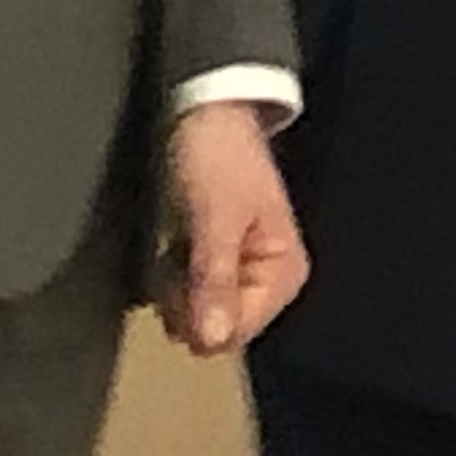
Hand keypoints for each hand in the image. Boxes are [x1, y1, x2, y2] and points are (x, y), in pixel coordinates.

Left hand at [157, 101, 309, 355]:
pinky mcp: (217, 265)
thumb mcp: (214, 219)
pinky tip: (172, 249)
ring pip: (196, 316)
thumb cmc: (217, 160)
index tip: (180, 276)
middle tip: (175, 258)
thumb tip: (210, 342)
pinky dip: (171, 279)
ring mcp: (242, 275)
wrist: (205, 113)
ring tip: (174, 248)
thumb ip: (213, 281)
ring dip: (174, 289)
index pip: (234, 333)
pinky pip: (187, 297)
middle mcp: (269, 282)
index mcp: (284, 274)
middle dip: (184, 301)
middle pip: (214, 329)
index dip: (197, 315)